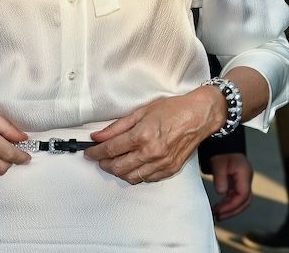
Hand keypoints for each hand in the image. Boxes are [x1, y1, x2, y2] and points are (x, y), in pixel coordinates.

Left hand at [85, 86, 223, 184]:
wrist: (199, 116)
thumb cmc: (173, 109)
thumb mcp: (141, 112)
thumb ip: (117, 127)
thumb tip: (98, 136)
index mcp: (142, 135)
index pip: (110, 150)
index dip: (96, 153)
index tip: (89, 153)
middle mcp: (151, 152)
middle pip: (118, 167)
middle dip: (104, 164)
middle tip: (99, 158)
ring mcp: (161, 163)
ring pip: (131, 177)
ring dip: (118, 172)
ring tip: (114, 163)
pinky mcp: (170, 169)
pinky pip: (147, 178)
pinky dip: (136, 174)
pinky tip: (133, 165)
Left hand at [209, 153, 252, 219]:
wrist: (223, 140)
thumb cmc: (221, 150)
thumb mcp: (218, 163)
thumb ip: (220, 178)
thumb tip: (221, 192)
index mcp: (244, 174)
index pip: (243, 195)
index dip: (232, 205)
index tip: (219, 210)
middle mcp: (246, 178)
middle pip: (246, 200)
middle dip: (233, 210)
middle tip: (219, 216)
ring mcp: (243, 180)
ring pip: (242, 199)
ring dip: (231, 208)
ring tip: (218, 213)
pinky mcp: (237, 181)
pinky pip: (236, 195)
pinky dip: (229, 202)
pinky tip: (220, 206)